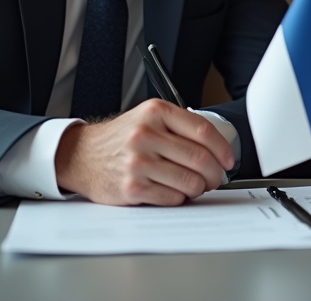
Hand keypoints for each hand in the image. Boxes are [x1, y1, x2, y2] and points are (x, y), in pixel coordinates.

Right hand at [54, 99, 234, 205]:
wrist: (82, 155)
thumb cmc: (121, 138)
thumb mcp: (148, 118)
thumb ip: (179, 127)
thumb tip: (217, 149)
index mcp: (155, 112)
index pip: (202, 131)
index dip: (222, 149)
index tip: (228, 160)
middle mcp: (145, 135)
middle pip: (200, 158)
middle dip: (214, 173)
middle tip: (215, 178)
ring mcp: (137, 162)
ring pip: (190, 181)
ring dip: (199, 188)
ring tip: (195, 186)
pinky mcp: (131, 187)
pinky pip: (173, 198)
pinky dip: (180, 198)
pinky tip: (174, 191)